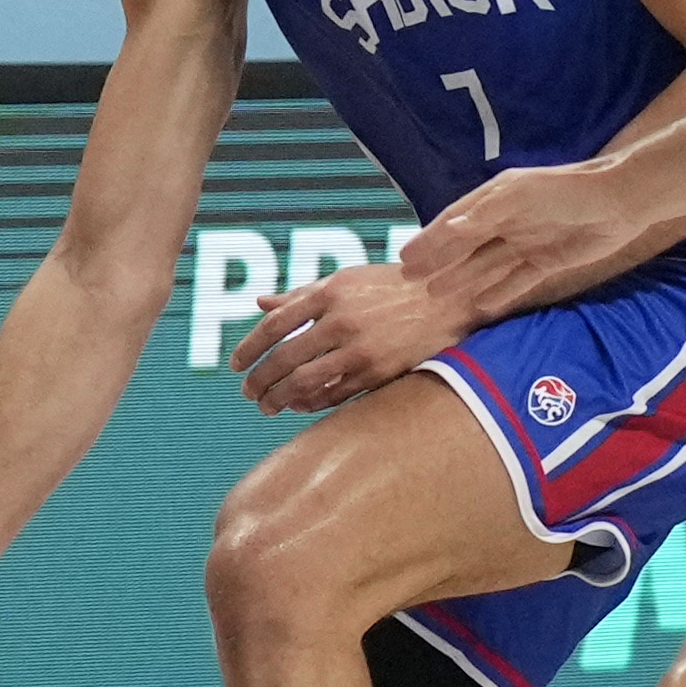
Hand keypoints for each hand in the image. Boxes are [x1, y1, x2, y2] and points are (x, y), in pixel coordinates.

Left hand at [227, 259, 471, 413]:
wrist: (449, 296)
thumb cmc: (393, 285)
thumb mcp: (347, 279)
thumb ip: (302, 293)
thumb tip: (260, 303)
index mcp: (329, 291)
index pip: (275, 324)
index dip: (249, 348)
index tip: (236, 365)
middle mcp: (341, 320)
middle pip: (284, 357)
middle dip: (260, 380)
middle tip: (248, 393)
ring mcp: (360, 348)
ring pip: (304, 381)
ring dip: (279, 398)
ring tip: (267, 407)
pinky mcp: (378, 371)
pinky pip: (334, 394)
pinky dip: (311, 404)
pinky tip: (300, 407)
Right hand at [406, 157, 624, 321]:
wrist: (619, 202)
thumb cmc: (567, 192)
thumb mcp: (521, 197)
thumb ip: (485, 214)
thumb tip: (449, 228)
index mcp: (497, 199)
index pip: (455, 222)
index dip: (430, 240)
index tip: (406, 258)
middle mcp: (508, 221)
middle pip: (465, 246)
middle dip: (439, 262)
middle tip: (410, 280)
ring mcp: (527, 243)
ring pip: (486, 265)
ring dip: (461, 279)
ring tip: (436, 295)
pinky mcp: (548, 262)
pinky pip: (516, 280)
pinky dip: (499, 292)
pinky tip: (481, 305)